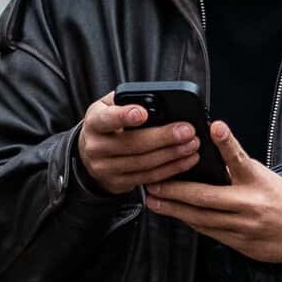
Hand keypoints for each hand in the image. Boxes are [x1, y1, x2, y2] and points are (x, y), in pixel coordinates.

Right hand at [77, 94, 201, 195]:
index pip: (107, 118)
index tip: (143, 113)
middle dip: (164, 137)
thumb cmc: (107, 124)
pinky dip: (170, 169)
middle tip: (187, 131)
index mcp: (94, 122)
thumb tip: (157, 98)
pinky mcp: (118, 183)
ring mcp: (105, 168)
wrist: (89, 154)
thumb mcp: (108, 107)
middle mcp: (96, 147)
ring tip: (192, 145)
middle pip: (133, 144)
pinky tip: (185, 160)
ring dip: (172, 155)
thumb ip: (127, 100)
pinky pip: (148, 178)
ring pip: (144, 163)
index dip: (124, 116)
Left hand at [142, 122, 281, 264]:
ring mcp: (243, 226)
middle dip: (176, 191)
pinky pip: (208, 231)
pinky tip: (175, 214)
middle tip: (154, 183)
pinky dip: (190, 221)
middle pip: (206, 197)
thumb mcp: (266, 178)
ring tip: (155, 200)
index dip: (227, 143)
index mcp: (259, 182)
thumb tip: (210, 157)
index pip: (240, 159)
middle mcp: (250, 204)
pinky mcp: (239, 243)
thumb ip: (239, 169)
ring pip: (201, 218)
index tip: (216, 128)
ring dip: (174, 209)